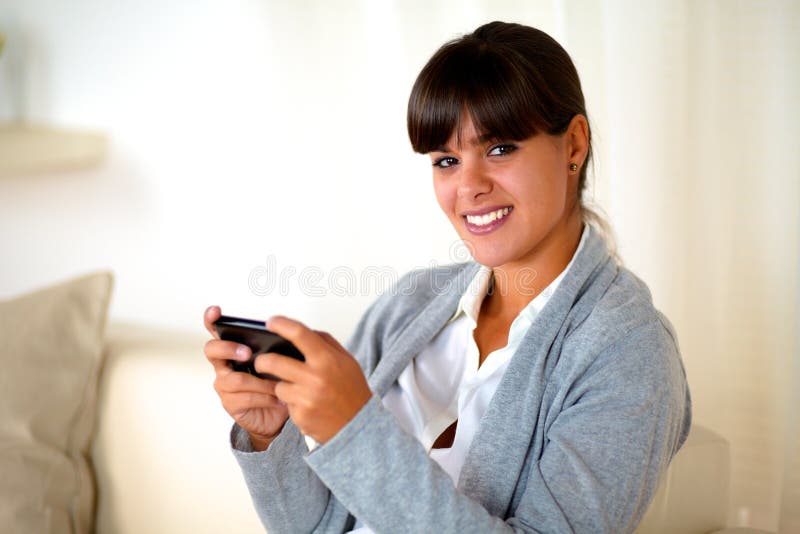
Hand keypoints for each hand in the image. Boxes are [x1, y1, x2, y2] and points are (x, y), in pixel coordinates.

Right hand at [204, 306, 288, 450]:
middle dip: (229, 348)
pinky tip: (277, 398)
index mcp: (233, 349)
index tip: (216, 311)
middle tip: (248, 352)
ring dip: (261, 382)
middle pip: (212, 350)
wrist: (277, 414)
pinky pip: (245, 398)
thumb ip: (276, 348)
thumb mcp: (278, 362)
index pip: (216, 330)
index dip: (212, 320)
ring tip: (278, 385)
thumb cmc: (275, 382)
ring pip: (236, 379)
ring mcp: (224, 384)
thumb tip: (285, 335)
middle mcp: (223, 365)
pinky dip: (265, 397)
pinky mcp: (230, 403)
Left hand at [255, 315, 372, 444]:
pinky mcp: (300, 416)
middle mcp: (315, 378)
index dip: (282, 324)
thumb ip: (326, 343)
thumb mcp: (347, 361)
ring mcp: (306, 398)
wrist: (359, 426)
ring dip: (283, 386)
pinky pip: (286, 404)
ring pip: (278, 386)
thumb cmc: (353, 391)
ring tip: (299, 390)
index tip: (271, 321)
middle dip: (262, 361)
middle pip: (274, 362)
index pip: (299, 334)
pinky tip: (307, 405)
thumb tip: (305, 331)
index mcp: (327, 360)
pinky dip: (293, 403)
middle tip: (261, 361)